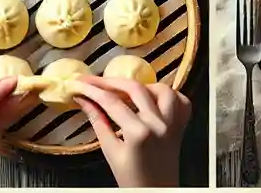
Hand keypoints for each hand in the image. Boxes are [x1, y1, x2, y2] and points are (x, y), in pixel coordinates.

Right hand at [76, 76, 191, 187]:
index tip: (79, 84)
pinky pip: (180, 101)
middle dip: (111, 81)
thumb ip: (98, 122)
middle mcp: (159, 123)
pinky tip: (152, 97)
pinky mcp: (181, 125)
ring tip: (124, 89)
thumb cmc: (131, 179)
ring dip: (141, 85)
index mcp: (139, 133)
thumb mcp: (110, 151)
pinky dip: (168, 95)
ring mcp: (173, 123)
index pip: (111, 102)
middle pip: (134, 89)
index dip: (92, 90)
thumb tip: (84, 100)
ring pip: (161, 88)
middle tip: (94, 80)